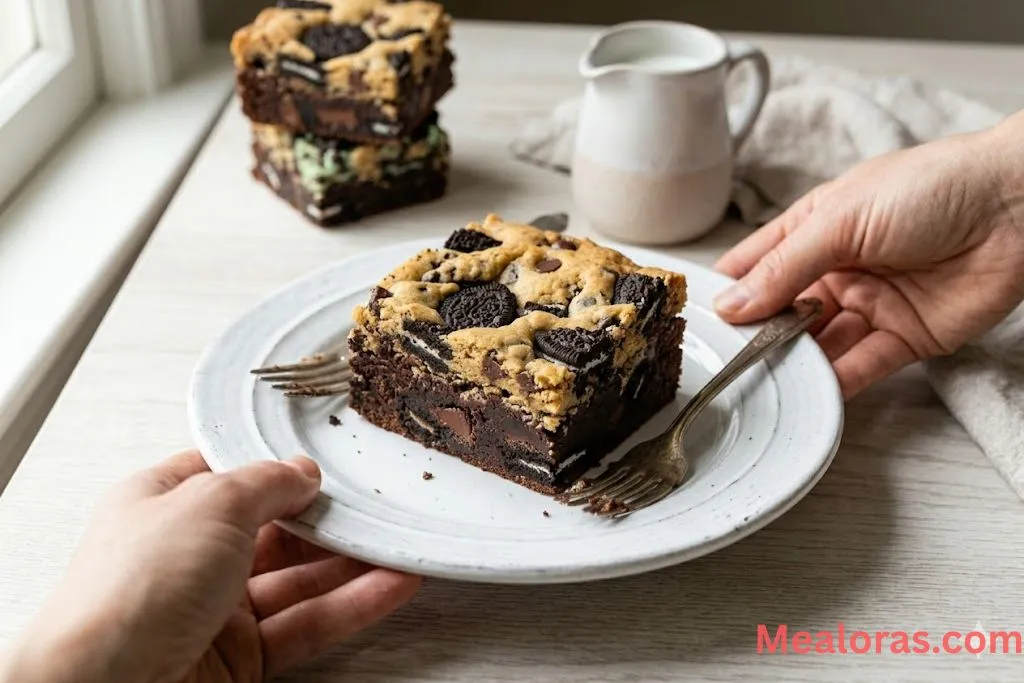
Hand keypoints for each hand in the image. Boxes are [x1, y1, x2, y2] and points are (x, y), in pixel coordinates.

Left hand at [1, 451, 421, 682]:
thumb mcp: (208, 504)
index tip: (329, 458)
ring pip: (298, 580)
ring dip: (353, 564)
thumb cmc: (126, 593)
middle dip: (328, 518)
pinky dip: (351, 606)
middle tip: (379, 504)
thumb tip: (302, 471)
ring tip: (401, 544)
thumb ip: (265, 482)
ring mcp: (213, 609)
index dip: (279, 465)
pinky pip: (306, 624)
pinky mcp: (238, 658)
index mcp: (162, 505)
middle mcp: (186, 556)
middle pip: (274, 528)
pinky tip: (389, 586)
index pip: (231, 475)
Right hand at [714, 115, 1023, 398]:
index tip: (697, 321)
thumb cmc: (932, 187)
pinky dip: (837, 382)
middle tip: (728, 360)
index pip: (756, 266)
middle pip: (783, 312)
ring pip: (819, 343)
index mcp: (815, 229)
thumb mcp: (840, 220)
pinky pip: (862, 365)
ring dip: (795, 362)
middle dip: (758, 335)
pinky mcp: (904, 336)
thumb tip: (731, 305)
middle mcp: (837, 269)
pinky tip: (812, 393)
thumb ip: (783, 268)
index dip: (727, 292)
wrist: (1017, 207)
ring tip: (765, 381)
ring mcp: (870, 303)